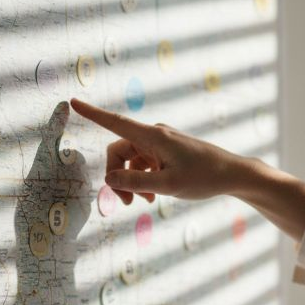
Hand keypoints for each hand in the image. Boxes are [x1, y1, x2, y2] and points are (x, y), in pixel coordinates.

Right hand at [68, 98, 251, 204]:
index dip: (92, 114)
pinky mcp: (167, 152)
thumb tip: (108, 179)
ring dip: (132, 181)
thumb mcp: (168, 185)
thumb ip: (135, 183)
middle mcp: (154, 135)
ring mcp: (161, 143)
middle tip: (127, 202)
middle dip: (118, 176)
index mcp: (153, 136)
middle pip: (120, 152)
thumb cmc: (204, 177)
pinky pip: (145, 164)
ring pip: (132, 161)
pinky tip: (152, 196)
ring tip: (145, 201)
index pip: (115, 123)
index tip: (73, 101)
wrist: (232, 175)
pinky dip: (144, 179)